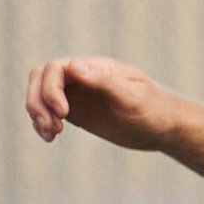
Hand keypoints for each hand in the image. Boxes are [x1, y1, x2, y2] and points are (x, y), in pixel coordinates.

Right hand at [25, 56, 181, 149]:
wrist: (165, 129)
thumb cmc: (155, 110)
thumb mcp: (132, 97)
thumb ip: (104, 81)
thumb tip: (74, 66)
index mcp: (96, 69)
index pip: (56, 68)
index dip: (51, 89)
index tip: (64, 113)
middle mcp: (82, 78)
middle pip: (40, 78)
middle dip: (37, 101)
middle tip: (51, 126)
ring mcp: (78, 94)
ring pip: (41, 94)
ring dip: (37, 113)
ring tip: (51, 134)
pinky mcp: (77, 112)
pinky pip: (48, 112)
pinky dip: (42, 123)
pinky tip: (50, 137)